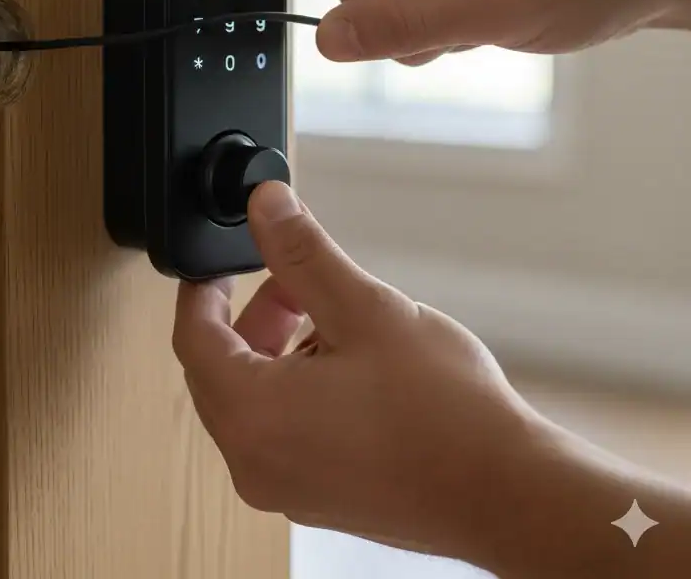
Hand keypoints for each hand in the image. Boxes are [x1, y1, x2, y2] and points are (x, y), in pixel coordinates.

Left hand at [172, 182, 690, 575]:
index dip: (202, 289)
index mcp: (251, 416)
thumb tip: (265, 206)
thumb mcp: (363, 308)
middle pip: (218, 371)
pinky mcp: (318, 497)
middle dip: (249, 316)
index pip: (193, 338)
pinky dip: (294, 387)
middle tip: (292, 282)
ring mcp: (286, 488)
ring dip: (275, 349)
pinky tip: (348, 364)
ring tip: (331, 317)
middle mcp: (256, 462)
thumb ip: (302, 253)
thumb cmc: (444, 412)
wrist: (510, 494)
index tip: (218, 263)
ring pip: (251, 399)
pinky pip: (279, 430)